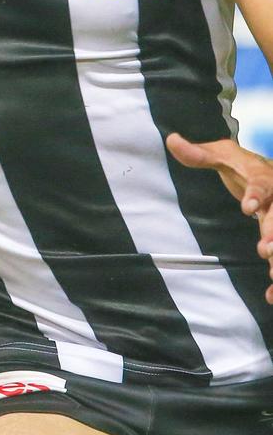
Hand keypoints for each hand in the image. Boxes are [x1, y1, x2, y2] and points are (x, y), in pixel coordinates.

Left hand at [166, 133, 272, 304]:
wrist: (264, 169)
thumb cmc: (240, 164)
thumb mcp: (220, 154)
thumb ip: (198, 153)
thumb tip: (171, 140)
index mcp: (262, 178)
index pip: (261, 185)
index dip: (255, 195)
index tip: (248, 207)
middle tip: (266, 249)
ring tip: (272, 276)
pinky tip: (270, 294)